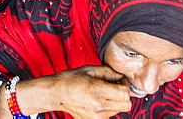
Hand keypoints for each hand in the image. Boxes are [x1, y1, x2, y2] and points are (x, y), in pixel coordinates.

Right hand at [17, 66, 131, 118]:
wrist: (56, 94)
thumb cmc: (70, 80)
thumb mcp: (89, 70)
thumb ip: (108, 72)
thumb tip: (121, 76)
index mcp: (97, 91)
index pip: (125, 93)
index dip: (125, 84)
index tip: (120, 80)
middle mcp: (99, 106)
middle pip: (126, 104)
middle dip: (123, 94)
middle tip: (116, 86)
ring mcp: (97, 116)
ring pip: (119, 110)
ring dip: (116, 101)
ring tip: (104, 93)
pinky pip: (110, 114)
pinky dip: (109, 107)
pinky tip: (100, 100)